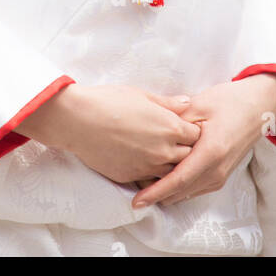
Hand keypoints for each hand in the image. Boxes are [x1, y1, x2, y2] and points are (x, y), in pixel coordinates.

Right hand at [17, 83, 202, 184]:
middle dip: (185, 149)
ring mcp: (148, 167)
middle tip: (174, 141)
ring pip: (171, 173)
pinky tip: (142, 162)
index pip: (196, 135)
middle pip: (189, 157)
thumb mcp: (141, 95)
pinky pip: (151, 180)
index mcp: (170, 127)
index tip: (183, 127)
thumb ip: (168, 103)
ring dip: (169, 165)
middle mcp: (164, 150)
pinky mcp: (132, 178)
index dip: (191, 130)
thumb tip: (186, 103)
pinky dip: (151, 174)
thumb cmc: (109, 101)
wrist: (79, 120)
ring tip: (159, 153)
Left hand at [130, 74, 275, 209]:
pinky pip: (194, 188)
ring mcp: (220, 176)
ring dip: (166, 191)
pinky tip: (164, 177)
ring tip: (143, 182)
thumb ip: (175, 121)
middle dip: (156, 194)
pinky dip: (178, 187)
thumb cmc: (229, 101)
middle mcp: (216, 171)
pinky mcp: (221, 175)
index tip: (136, 201)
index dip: (155, 192)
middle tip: (132, 187)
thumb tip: (152, 134)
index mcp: (210, 153)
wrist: (258, 106)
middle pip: (180, 191)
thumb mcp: (198, 105)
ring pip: (186, 192)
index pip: (177, 180)